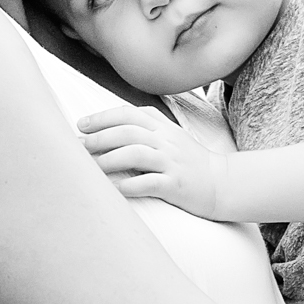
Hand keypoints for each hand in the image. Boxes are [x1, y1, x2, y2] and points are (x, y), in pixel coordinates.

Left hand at [78, 104, 229, 216]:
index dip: (103, 117)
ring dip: (109, 160)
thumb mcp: (171, 137)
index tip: (82, 124)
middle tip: (80, 146)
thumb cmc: (190, 162)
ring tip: (91, 168)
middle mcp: (167, 141)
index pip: (129, 114)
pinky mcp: (177, 185)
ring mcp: (172, 162)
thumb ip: (147, 128)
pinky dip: (128, 185)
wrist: (223, 183)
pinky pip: (149, 183)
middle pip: (128, 131)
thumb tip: (109, 127)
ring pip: (136, 154)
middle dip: (100, 137)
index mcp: (164, 128)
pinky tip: (113, 188)